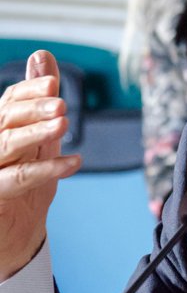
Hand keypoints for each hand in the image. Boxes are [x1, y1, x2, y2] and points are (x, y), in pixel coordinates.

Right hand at [0, 50, 80, 280]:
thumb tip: (42, 57)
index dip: (27, 91)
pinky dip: (47, 170)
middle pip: (4, 120)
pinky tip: (74, 162)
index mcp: (0, 128)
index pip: (7, 102)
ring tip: (63, 124)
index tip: (52, 83)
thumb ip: (41, 101)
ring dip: (35, 134)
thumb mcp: (40, 138)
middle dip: (32, 110)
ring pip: (7, 146)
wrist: (17, 235)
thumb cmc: (26, 183)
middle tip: (60, 102)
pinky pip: (18, 179)